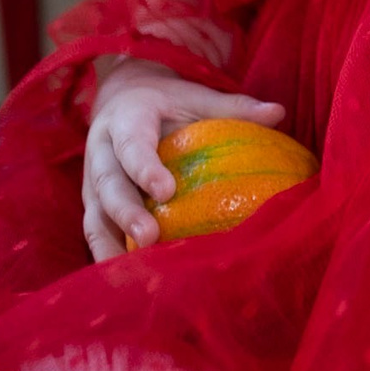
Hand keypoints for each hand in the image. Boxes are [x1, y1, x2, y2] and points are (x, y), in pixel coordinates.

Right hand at [82, 58, 285, 262]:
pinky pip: (93, 228)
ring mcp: (91, 178)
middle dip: (126, 212)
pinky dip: (105, 250)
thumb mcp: (196, 96)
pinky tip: (124, 275)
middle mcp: (100, 150)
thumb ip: (232, 106)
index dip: (145, 167)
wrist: (122, 95)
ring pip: (95, 211)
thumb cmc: (168, 102)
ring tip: (134, 268)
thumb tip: (278, 112)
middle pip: (108, 184)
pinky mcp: (91, 200)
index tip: (166, 191)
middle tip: (150, 237)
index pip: (132, 144)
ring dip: (112, 240)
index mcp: (126, 119)